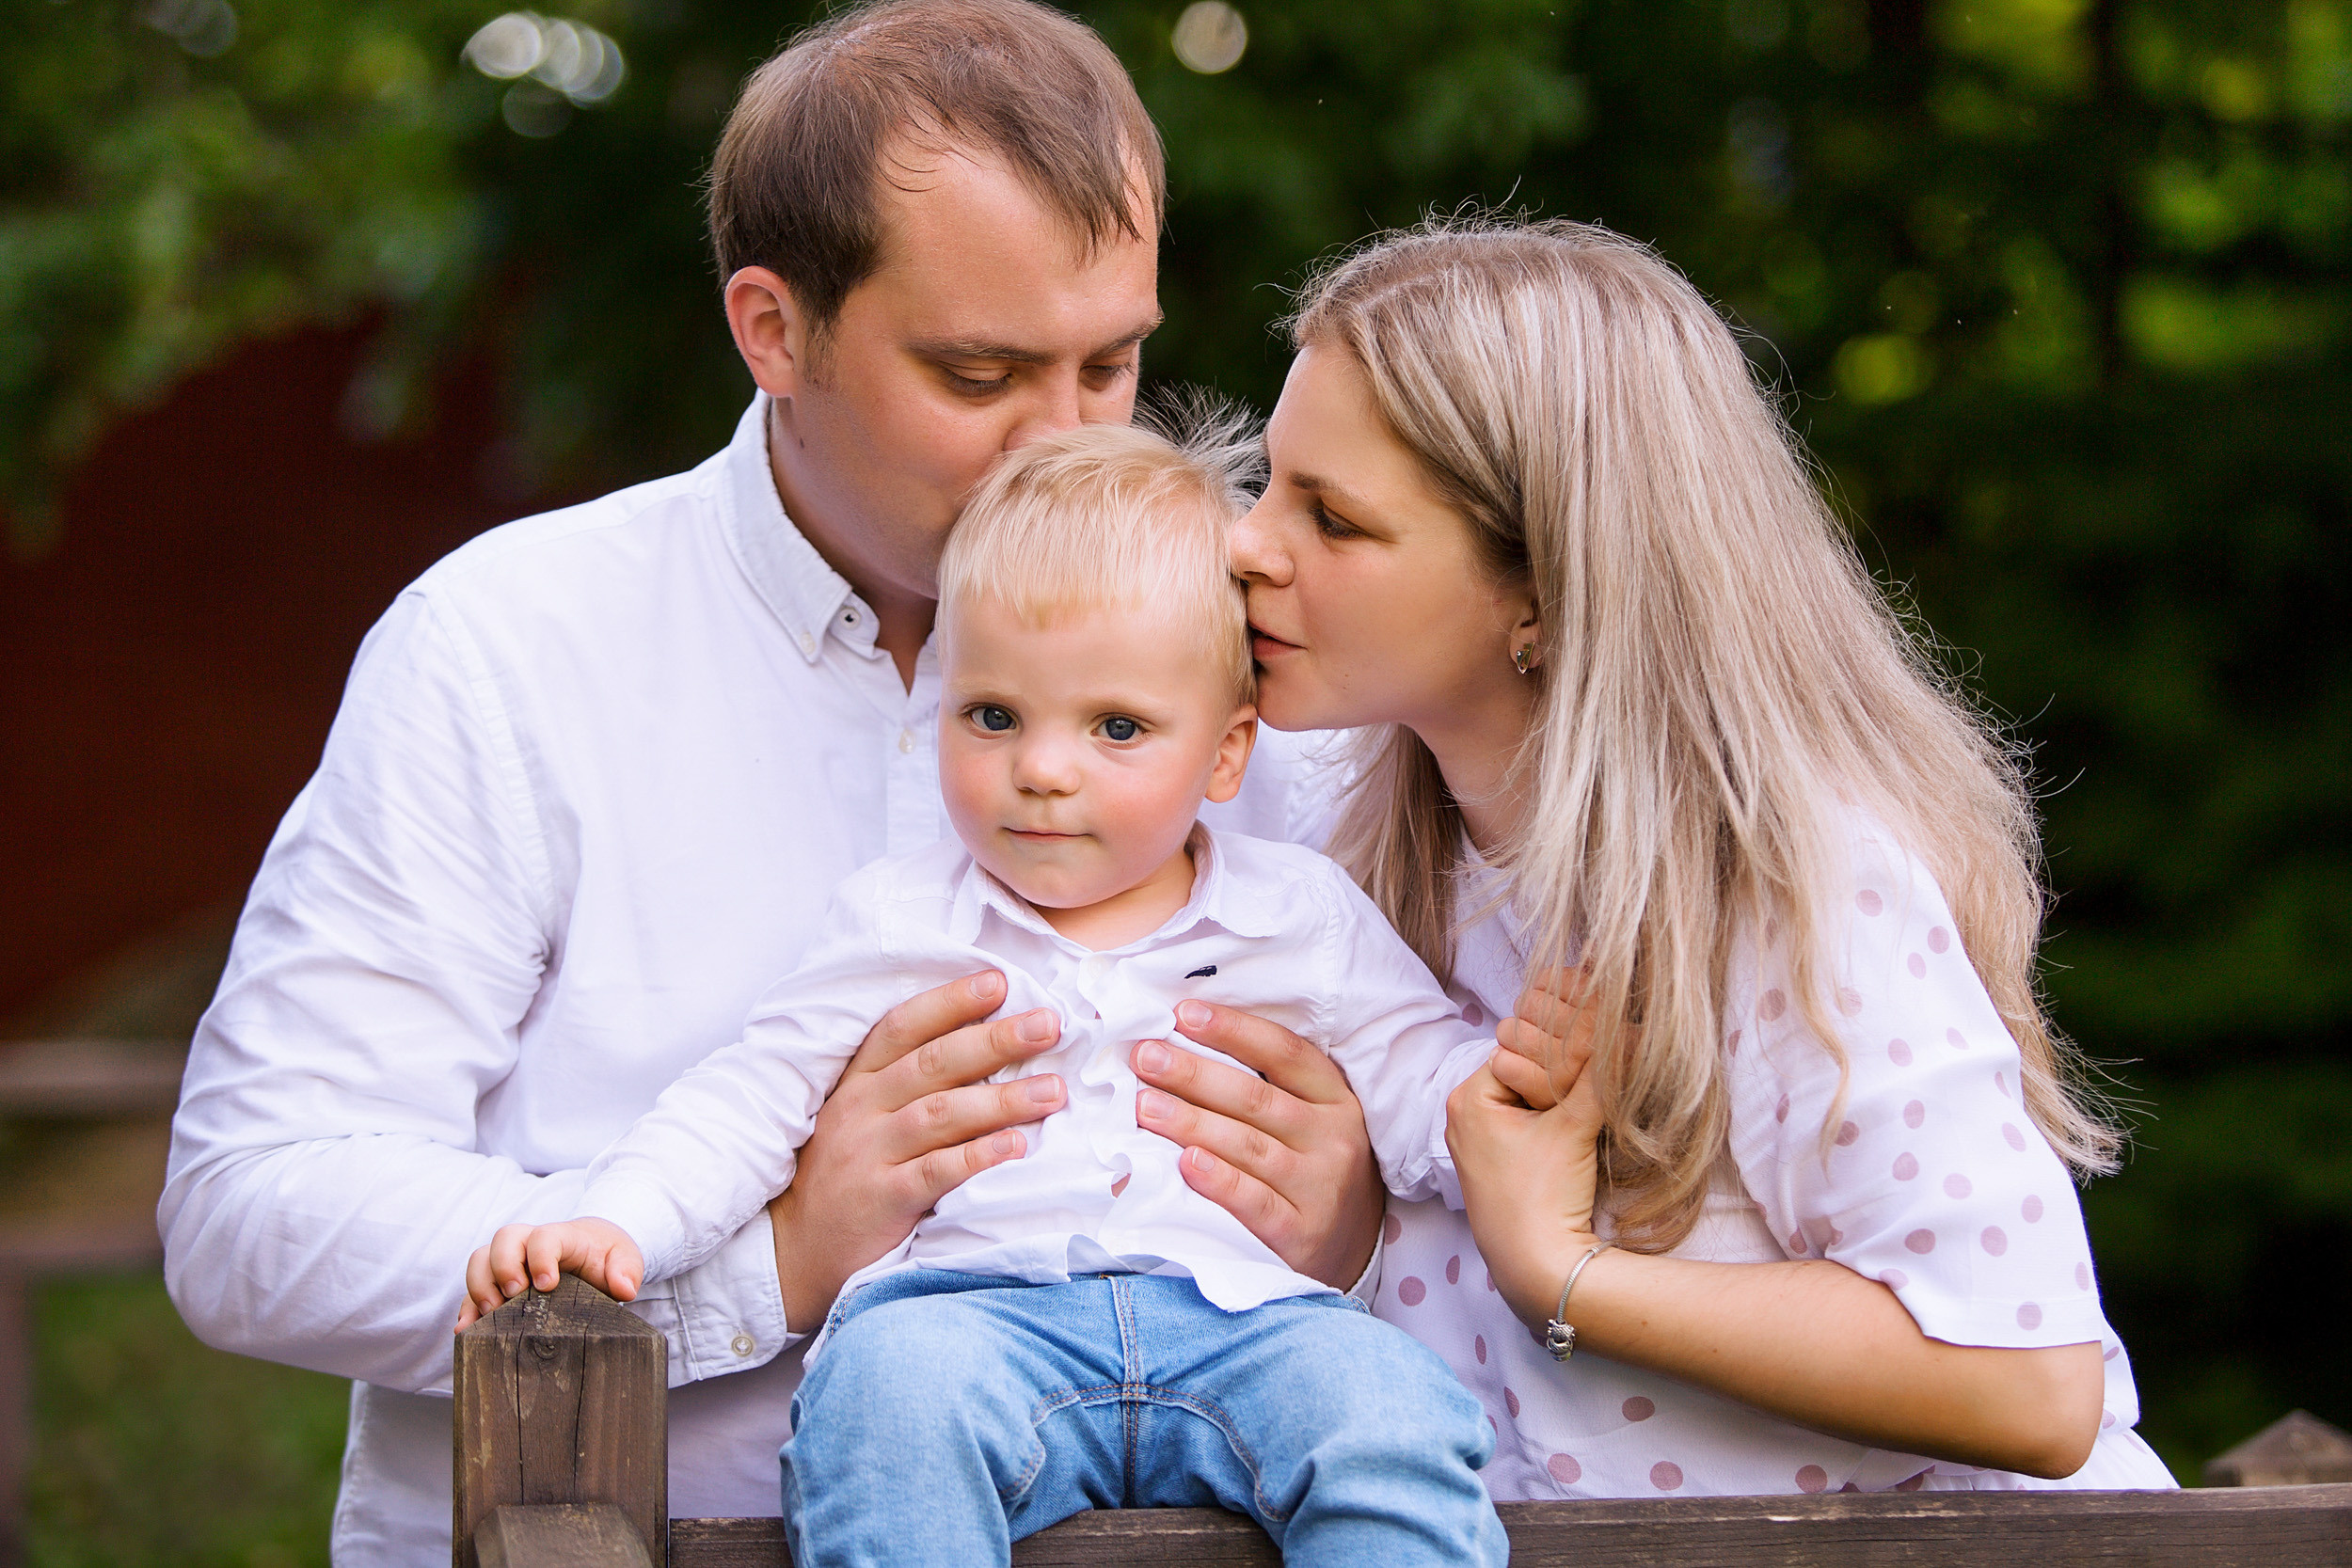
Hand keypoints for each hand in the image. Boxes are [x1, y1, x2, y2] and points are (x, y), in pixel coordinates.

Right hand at [457, 1218, 642, 1328]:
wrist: (593, 1253)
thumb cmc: (606, 1256)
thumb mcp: (625, 1259)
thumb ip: (627, 1270)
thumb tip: (623, 1288)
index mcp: (561, 1236)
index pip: (543, 1236)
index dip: (540, 1258)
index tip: (548, 1285)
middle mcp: (528, 1243)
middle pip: (502, 1239)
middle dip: (503, 1267)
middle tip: (513, 1297)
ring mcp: (509, 1261)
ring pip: (480, 1259)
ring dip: (479, 1286)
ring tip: (491, 1316)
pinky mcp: (496, 1283)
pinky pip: (472, 1290)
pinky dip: (467, 1308)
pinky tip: (465, 1331)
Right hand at [767, 970, 1065, 1328]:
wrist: (798, 1248)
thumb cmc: (847, 1173)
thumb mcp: (862, 1116)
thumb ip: (909, 1083)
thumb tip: (989, 1044)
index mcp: (858, 1080)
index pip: (903, 1026)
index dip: (951, 1001)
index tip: (1000, 983)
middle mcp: (861, 1109)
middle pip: (933, 1063)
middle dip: (995, 1040)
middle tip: (1048, 1025)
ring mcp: (868, 1153)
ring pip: (940, 1114)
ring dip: (1001, 1099)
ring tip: (1052, 1090)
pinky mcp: (881, 1199)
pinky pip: (935, 1172)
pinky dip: (977, 1156)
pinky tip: (1015, 1145)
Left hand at [1131, 1000, 1382, 1289]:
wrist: (1354, 1250)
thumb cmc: (1314, 1170)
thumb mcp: (1312, 1121)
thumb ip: (1265, 1088)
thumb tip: (1183, 1046)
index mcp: (1335, 1099)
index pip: (1284, 1053)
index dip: (1233, 1030)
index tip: (1183, 1014)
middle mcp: (1332, 1139)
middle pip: (1256, 1098)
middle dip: (1193, 1073)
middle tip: (1144, 1057)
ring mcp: (1319, 1188)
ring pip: (1248, 1146)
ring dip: (1191, 1122)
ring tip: (1144, 1106)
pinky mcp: (1301, 1234)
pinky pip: (1255, 1202)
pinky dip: (1219, 1181)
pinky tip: (1184, 1163)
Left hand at [1445, 971, 1606, 1324]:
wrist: (1539, 1268)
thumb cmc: (1545, 1197)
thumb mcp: (1574, 1127)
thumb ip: (1597, 1075)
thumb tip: (1620, 1031)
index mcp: (1468, 1097)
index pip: (1522, 1046)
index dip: (1562, 1049)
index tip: (1596, 1057)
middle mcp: (1462, 1115)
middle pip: (1522, 1070)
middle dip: (1559, 1072)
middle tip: (1596, 1080)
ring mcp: (1476, 1142)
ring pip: (1525, 1098)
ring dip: (1558, 1098)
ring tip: (1586, 1110)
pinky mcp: (1493, 1165)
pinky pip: (1523, 1125)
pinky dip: (1549, 1122)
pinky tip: (1574, 1133)